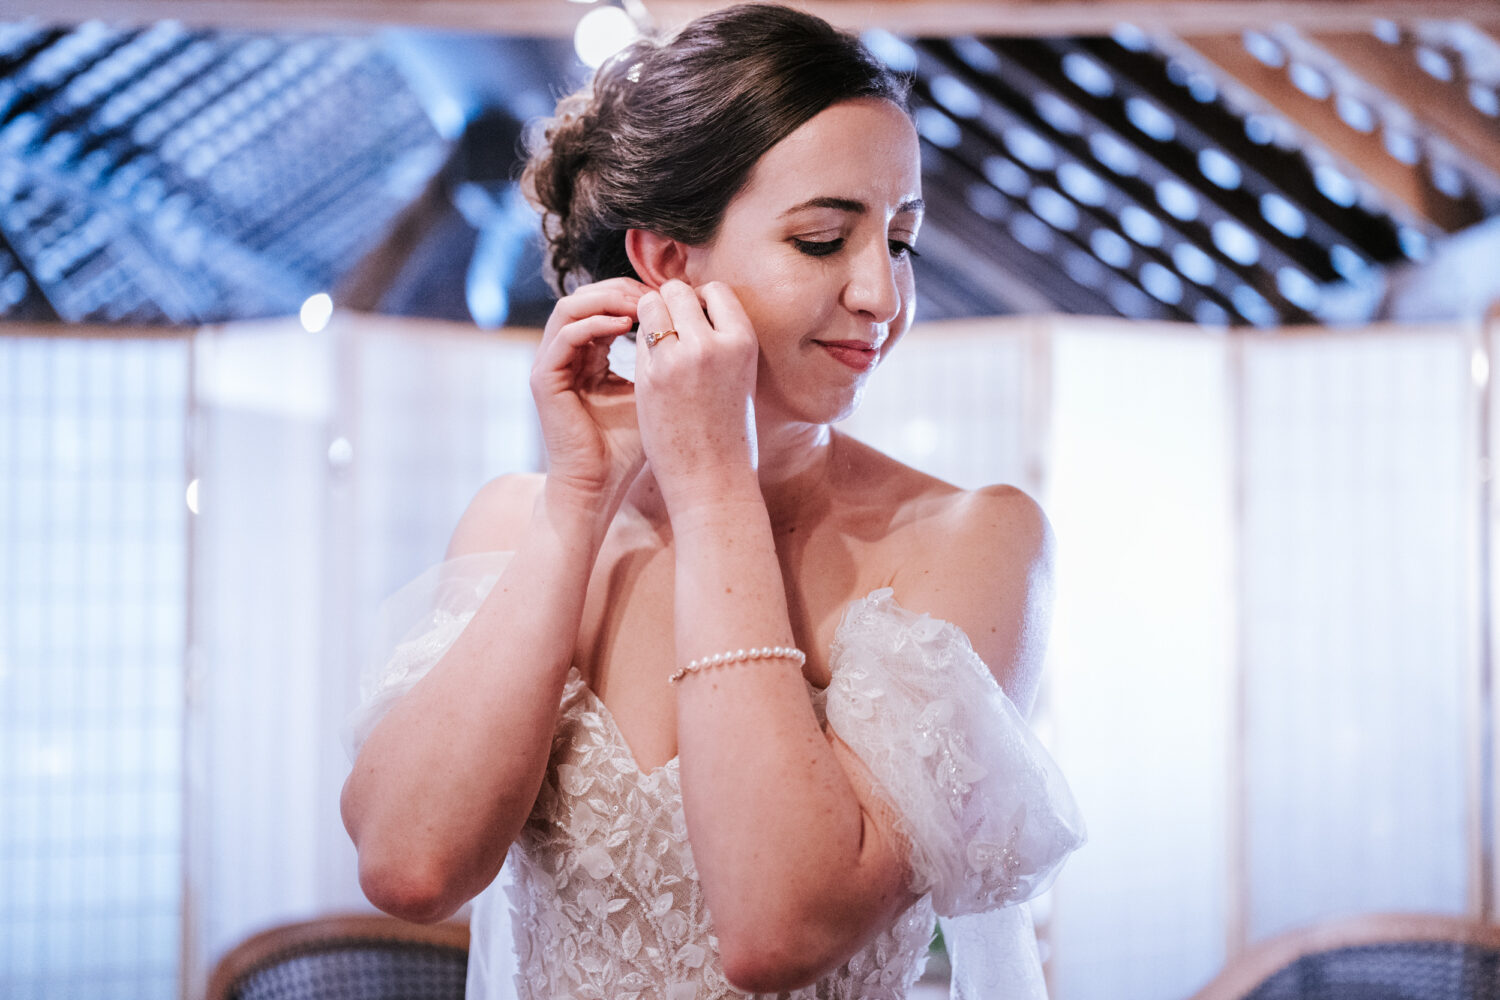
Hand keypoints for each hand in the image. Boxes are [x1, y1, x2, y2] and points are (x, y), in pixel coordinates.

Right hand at [530, 277, 647, 516]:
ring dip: (609, 298)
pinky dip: (596, 323)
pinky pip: (566, 335)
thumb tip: (690, 325)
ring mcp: (551, 364)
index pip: (605, 305)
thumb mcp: (650, 393)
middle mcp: (566, 354)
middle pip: (587, 296)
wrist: (599, 486)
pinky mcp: (544, 378)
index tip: (671, 296)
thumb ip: (658, 360)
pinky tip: (627, 325)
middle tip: (657, 292)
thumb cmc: (628, 447)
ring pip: (572, 306)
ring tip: (643, 303)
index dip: (637, 294)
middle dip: (623, 289)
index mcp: (589, 354)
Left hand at [633, 280, 760, 513]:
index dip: (701, 301)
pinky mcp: (649, 377)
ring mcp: (678, 359)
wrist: (713, 480)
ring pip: (650, 306)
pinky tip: (649, 367)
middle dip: (670, 304)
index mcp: (743, 342)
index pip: (715, 291)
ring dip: (650, 318)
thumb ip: (721, 341)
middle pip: (677, 291)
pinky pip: (638, 339)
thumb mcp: (741, 376)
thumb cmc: (728, 431)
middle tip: (670, 331)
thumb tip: (693, 305)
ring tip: (657, 344)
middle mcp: (711, 343)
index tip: (695, 322)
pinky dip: (641, 346)